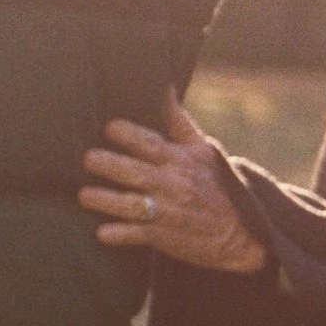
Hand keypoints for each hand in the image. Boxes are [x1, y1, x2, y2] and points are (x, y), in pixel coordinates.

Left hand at [78, 99, 268, 273]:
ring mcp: (168, 212)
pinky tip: (103, 233)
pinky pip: (138, 235)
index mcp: (181, 160)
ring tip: (84, 195)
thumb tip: (165, 88)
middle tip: (88, 159)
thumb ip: (180, 123)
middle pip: (137, 173)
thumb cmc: (217, 186)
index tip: (109, 127)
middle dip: (111, 165)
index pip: (152, 144)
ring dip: (108, 201)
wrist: (241, 236)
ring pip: (133, 205)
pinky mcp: (163, 237)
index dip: (130, 135)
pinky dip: (121, 234)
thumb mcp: (205, 151)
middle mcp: (173, 185)